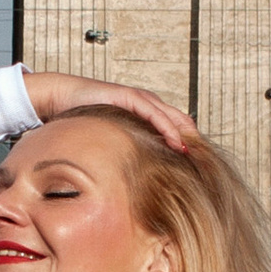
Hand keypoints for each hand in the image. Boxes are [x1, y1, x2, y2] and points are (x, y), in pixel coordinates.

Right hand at [19, 72, 197, 152]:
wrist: (64, 97)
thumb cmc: (86, 118)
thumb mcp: (112, 137)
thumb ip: (126, 148)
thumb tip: (135, 174)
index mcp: (148, 113)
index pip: (178, 128)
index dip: (190, 145)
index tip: (200, 166)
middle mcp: (149, 104)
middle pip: (183, 123)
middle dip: (195, 143)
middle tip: (206, 165)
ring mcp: (142, 99)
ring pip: (174, 118)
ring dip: (187, 137)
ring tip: (197, 157)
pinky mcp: (131, 97)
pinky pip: (155, 114)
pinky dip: (168, 129)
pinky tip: (176, 143)